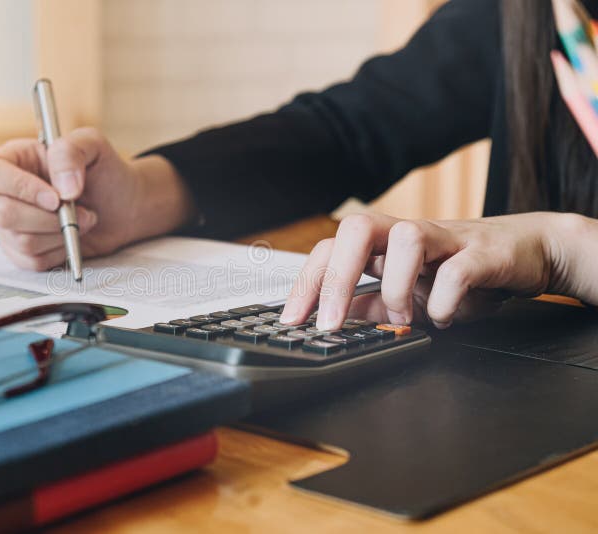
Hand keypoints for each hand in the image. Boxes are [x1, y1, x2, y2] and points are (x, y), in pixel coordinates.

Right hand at [0, 128, 193, 270]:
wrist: (121, 206)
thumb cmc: (103, 172)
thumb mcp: (92, 145)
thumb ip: (70, 152)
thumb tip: (62, 189)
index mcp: (11, 160)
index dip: (18, 188)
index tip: (55, 198)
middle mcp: (3, 192)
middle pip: (3, 213)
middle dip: (49, 218)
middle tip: (80, 210)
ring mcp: (9, 224)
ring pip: (20, 240)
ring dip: (60, 234)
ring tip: (82, 220)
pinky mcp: (22, 251)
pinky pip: (32, 261)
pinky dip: (59, 251)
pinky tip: (71, 236)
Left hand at [280, 212, 564, 330]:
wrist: (528, 252)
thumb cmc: (462, 272)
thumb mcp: (409, 293)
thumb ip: (371, 304)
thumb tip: (333, 320)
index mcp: (384, 244)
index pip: (331, 248)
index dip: (307, 282)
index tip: (293, 321)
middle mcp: (408, 234)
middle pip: (357, 227)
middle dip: (335, 277)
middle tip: (329, 323)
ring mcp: (447, 238)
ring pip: (407, 237)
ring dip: (396, 287)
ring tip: (404, 318)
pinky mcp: (484, 252)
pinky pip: (458, 269)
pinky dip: (446, 300)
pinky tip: (444, 317)